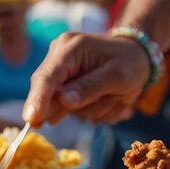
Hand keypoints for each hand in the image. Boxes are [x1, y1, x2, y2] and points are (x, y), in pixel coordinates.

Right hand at [23, 33, 150, 126]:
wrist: (138, 60)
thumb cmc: (130, 62)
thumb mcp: (117, 75)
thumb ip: (89, 87)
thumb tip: (62, 101)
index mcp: (69, 48)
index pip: (46, 77)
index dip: (37, 99)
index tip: (31, 119)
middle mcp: (60, 60)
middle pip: (51, 96)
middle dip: (80, 105)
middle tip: (109, 96)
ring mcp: (64, 78)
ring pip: (68, 110)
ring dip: (96, 108)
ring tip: (116, 94)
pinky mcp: (69, 92)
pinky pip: (77, 113)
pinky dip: (96, 111)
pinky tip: (112, 99)